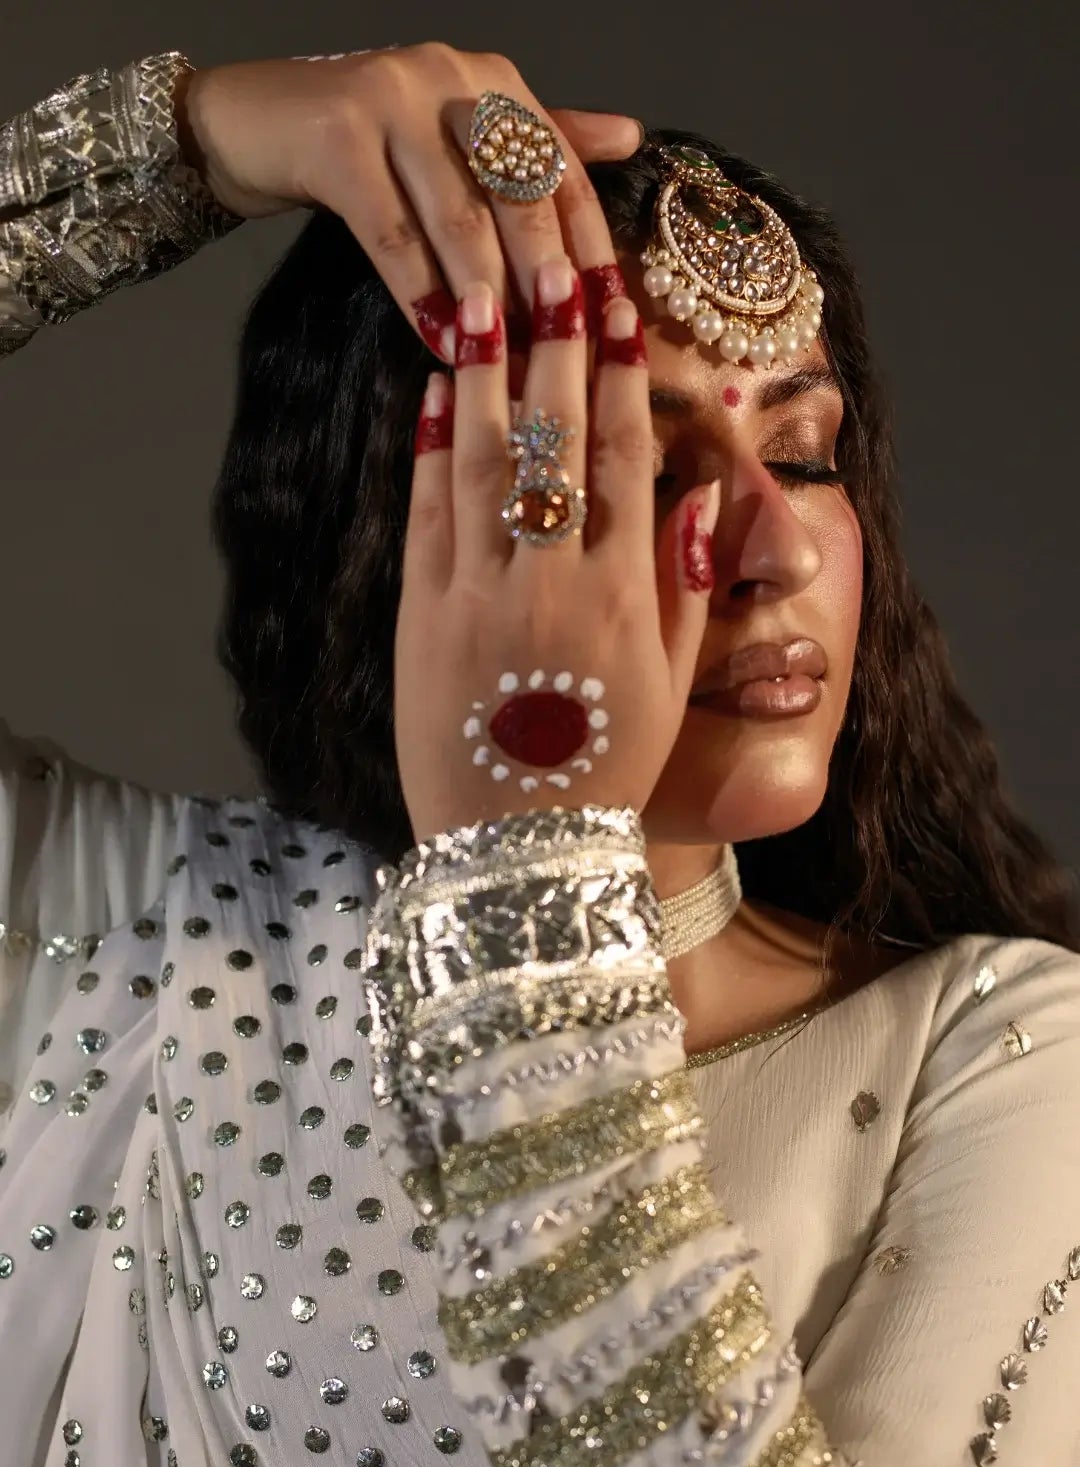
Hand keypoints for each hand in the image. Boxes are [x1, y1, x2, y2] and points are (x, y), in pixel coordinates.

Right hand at [176, 44, 641, 357]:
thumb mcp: (454, 142)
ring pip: (458, 218)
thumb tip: (628, 139)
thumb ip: (535, 142)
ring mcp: (392, 99)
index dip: (589, 249)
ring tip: (508, 364)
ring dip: (486, 300)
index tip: (610, 323)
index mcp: (493, 81)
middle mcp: (450, 77)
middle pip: (518, 196)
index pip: (561, 172)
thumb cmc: (361, 146)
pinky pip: (392, 233)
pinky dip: (419, 294)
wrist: (248, 122)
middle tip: (567, 358)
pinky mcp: (337, 137)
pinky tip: (439, 342)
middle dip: (544, 285)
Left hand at [394, 260, 720, 845]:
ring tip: (484, 293)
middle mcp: (551, 583)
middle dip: (556, 342)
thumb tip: (703, 495)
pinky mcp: (420, 617)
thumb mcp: (669, 686)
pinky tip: (435, 386)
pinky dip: (430, 445)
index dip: (622, 374)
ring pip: (483, 459)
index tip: (621, 307)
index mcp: (623, 598)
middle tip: (555, 261)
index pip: (624, 457)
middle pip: (553, 437)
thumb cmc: (605, 771)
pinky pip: (427, 512)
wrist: (515, 848)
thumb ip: (688, 586)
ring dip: (485, 369)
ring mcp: (478, 596)